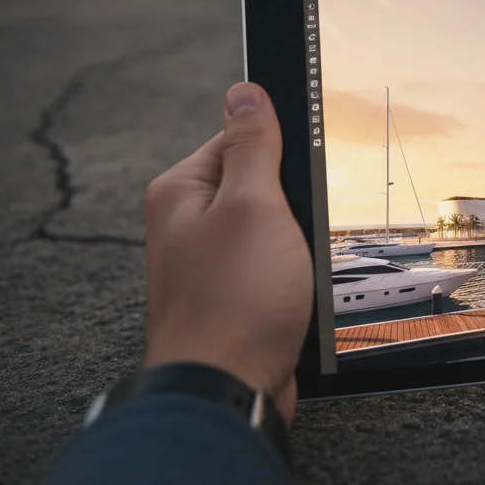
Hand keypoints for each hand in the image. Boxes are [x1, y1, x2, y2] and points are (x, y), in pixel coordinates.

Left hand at [143, 83, 312, 422]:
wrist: (227, 393)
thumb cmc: (233, 302)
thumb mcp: (254, 205)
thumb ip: (253, 145)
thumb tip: (245, 92)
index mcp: (183, 191)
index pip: (240, 138)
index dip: (281, 152)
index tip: (302, 175)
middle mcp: (189, 225)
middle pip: (260, 186)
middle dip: (294, 206)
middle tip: (301, 229)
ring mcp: (211, 266)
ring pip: (274, 233)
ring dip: (298, 248)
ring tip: (297, 272)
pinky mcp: (234, 301)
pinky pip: (274, 272)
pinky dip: (295, 280)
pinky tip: (297, 296)